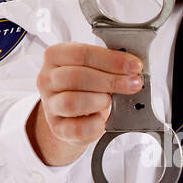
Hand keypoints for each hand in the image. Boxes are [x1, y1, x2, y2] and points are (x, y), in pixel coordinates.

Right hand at [27, 42, 143, 165]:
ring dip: (100, 101)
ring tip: (111, 101)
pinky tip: (102, 119)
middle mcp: (47, 79)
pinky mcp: (57, 128)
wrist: (74, 114)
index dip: (111, 60)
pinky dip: (95, 125)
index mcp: (55, 56)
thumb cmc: (87, 85)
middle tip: (134, 84)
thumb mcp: (95, 67)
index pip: (82, 53)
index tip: (135, 65)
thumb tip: (132, 66)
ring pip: (72, 102)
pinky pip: (77, 129)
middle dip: (111, 81)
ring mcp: (50, 105)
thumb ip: (109, 64)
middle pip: (76, 77)